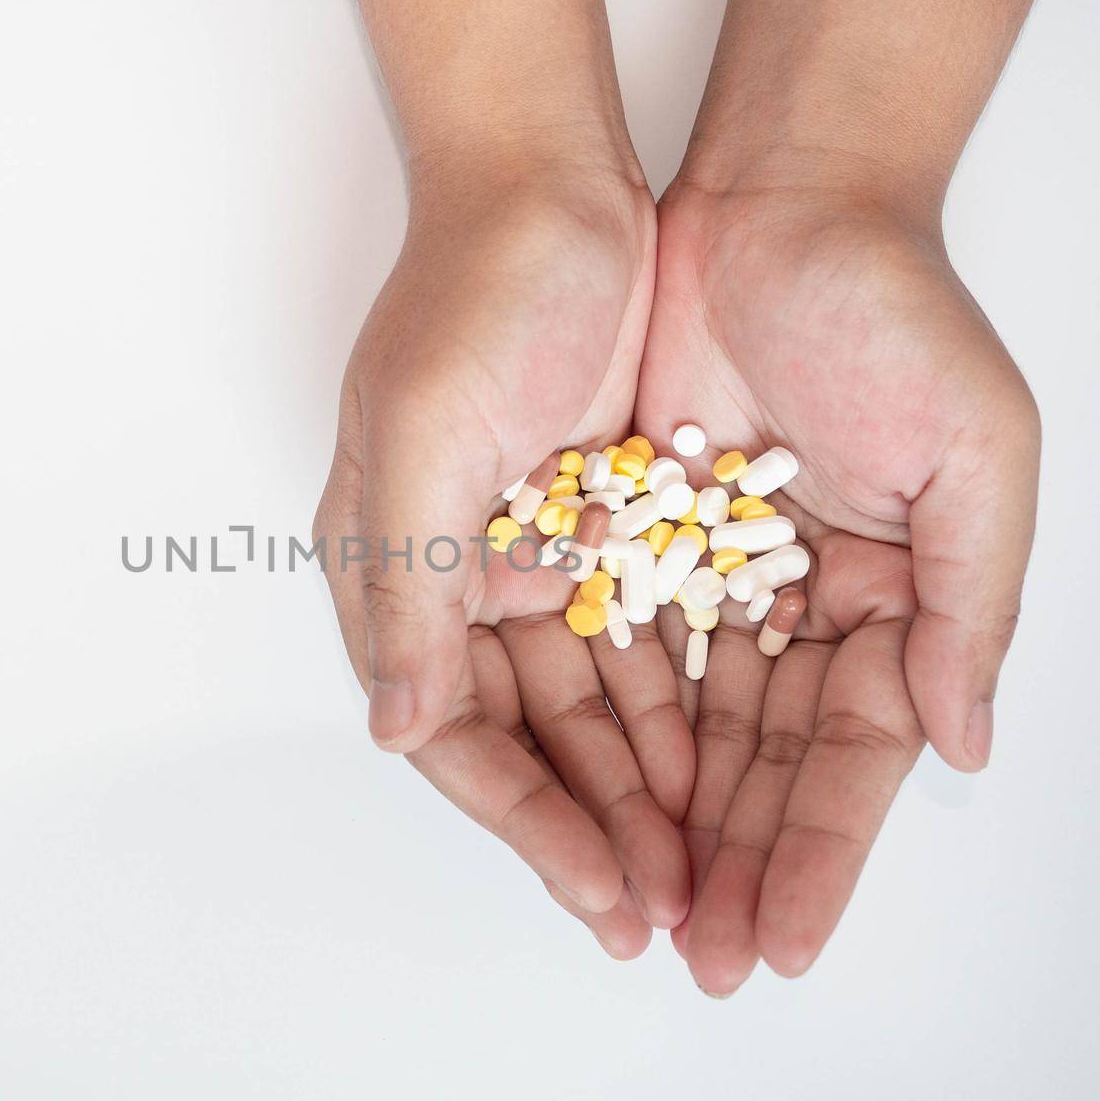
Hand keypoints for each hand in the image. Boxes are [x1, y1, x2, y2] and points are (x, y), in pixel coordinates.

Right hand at [314, 173, 693, 953]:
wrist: (556, 187)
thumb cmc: (472, 297)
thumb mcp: (424, 436)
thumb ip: (405, 582)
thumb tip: (388, 723)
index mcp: (390, 567)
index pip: (449, 727)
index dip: (521, 818)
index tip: (596, 888)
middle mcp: (452, 579)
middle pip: (521, 737)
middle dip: (584, 827)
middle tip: (656, 913)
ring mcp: (528, 556)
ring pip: (584, 704)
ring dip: (633, 787)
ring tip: (695, 869)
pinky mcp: (600, 528)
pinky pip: (636, 641)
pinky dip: (670, 706)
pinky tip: (711, 768)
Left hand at [633, 185, 1038, 989]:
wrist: (780, 207)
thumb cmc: (895, 316)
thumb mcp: (975, 457)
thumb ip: (971, 606)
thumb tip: (964, 745)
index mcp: (895, 604)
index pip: (851, 760)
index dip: (816, 855)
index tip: (779, 944)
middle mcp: (804, 607)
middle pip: (762, 764)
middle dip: (731, 862)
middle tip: (696, 958)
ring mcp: (717, 578)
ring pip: (688, 727)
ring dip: (666, 819)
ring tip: (636, 909)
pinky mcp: (640, 539)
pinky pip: (623, 650)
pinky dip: (612, 726)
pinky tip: (595, 801)